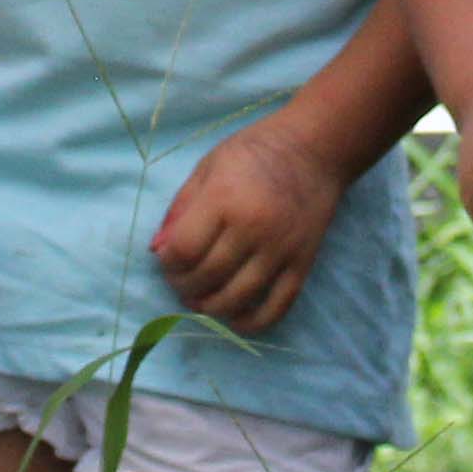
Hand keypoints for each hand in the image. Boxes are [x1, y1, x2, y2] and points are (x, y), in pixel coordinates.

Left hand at [154, 119, 350, 334]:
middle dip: (183, 287)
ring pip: (238, 298)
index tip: (166, 260)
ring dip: (211, 308)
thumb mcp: (208, 166)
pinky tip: (235, 319)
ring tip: (200, 301)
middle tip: (180, 282)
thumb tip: (157, 251)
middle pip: (207, 276)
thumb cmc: (255, 151)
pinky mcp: (303, 264)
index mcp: (224, 198)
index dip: (167, 263)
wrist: (315, 149)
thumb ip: (180, 208)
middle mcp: (253, 228)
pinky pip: (277, 306)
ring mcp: (281, 249)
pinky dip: (253, 322)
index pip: (184, 249)